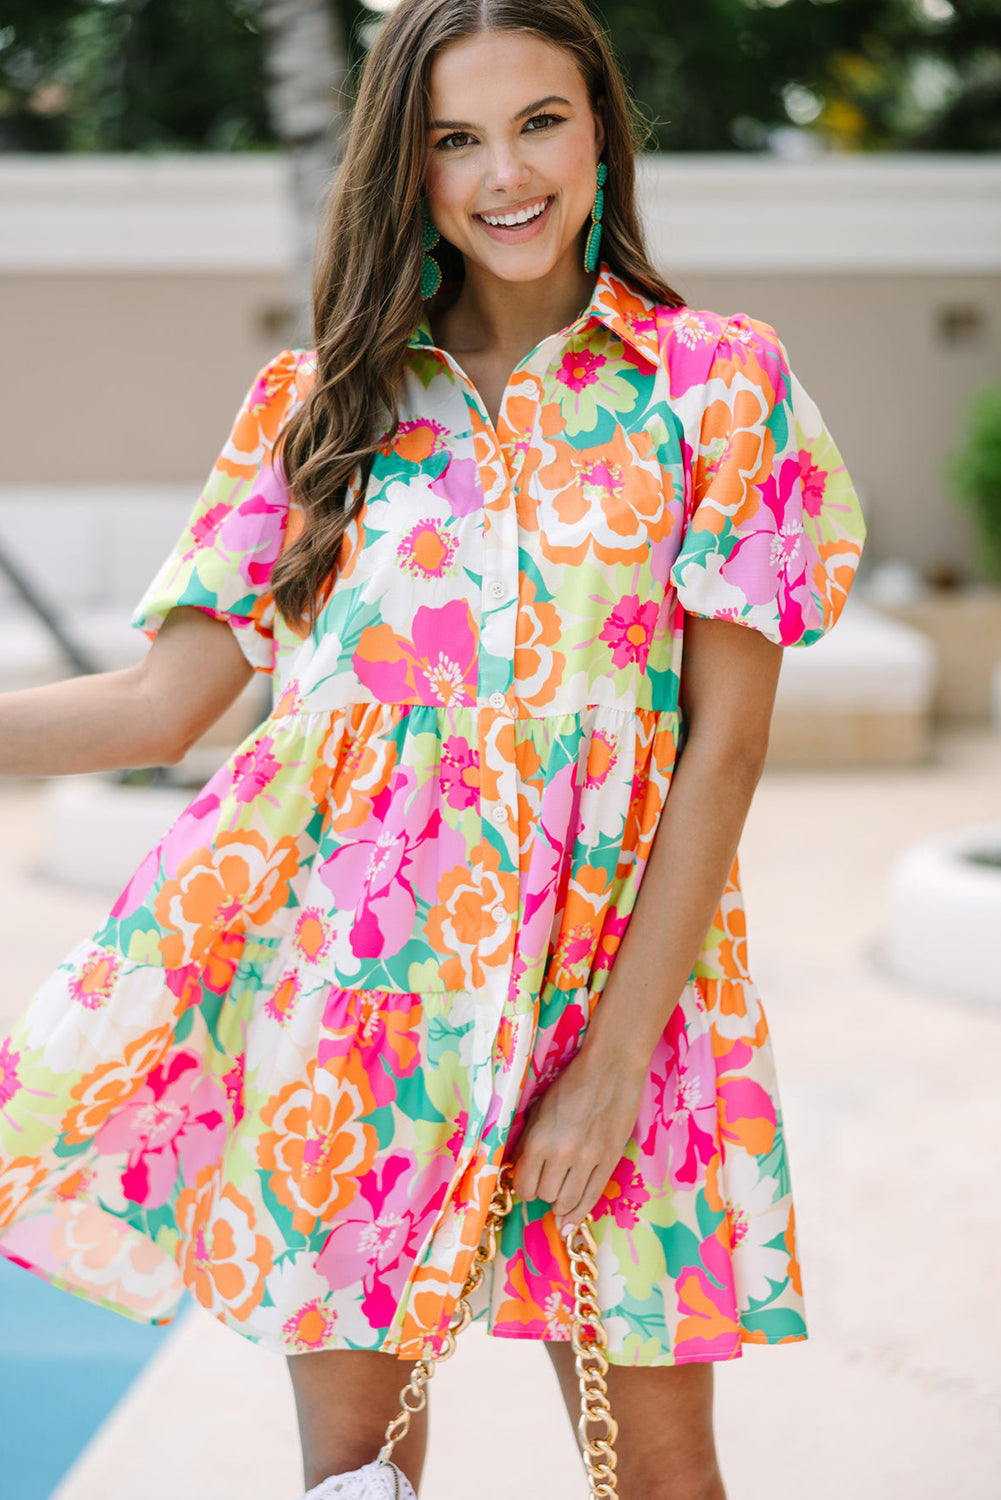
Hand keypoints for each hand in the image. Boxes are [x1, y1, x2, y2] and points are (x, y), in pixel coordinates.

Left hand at [509, 1045, 646, 1234]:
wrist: (611, 1067)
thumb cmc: (571, 1083)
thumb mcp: (538, 1109)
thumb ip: (527, 1141)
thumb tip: (520, 1168)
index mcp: (539, 1139)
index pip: (524, 1185)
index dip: (523, 1186)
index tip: (527, 1180)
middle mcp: (563, 1155)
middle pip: (545, 1196)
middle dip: (542, 1192)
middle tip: (545, 1180)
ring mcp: (589, 1160)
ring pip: (568, 1202)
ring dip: (560, 1203)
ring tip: (559, 1197)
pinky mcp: (611, 1160)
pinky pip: (593, 1196)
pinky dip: (580, 1211)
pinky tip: (572, 1219)